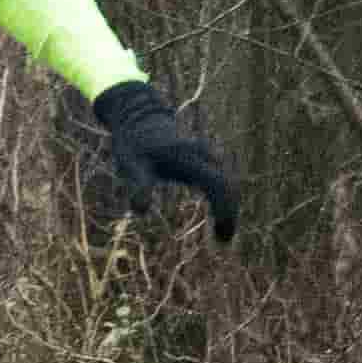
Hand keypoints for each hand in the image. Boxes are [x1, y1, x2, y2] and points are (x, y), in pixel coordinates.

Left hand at [91, 77, 240, 242]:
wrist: (141, 121)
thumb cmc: (135, 146)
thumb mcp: (131, 164)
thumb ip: (138, 186)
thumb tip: (141, 210)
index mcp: (188, 156)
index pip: (217, 184)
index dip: (224, 209)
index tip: (223, 235)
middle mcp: (204, 155)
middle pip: (229, 185)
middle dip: (230, 212)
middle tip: (224, 240)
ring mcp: (209, 156)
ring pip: (229, 183)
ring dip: (229, 208)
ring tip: (223, 235)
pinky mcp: (208, 161)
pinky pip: (223, 182)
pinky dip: (224, 201)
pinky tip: (221, 220)